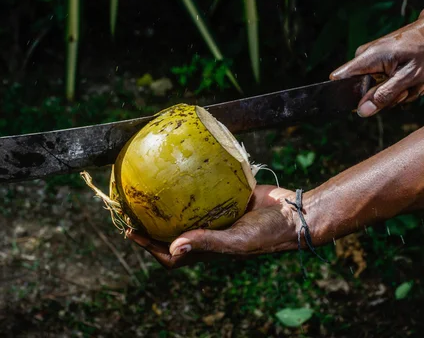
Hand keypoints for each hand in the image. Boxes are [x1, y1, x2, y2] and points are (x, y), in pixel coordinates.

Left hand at [126, 185, 297, 268]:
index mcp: (207, 249)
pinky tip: (178, 169)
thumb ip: (207, 242)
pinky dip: (188, 185)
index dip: (148, 246)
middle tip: (131, 209)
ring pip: (184, 212)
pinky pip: (201, 192)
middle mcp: (207, 233)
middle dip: (150, 225)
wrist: (294, 213)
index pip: (170, 254)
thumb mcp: (237, 241)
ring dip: (166, 205)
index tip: (129, 231)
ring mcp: (215, 215)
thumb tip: (173, 248)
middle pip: (171, 232)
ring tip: (148, 190)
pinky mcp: (225, 198)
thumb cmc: (268, 234)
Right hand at [329, 13, 423, 116]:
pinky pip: (384, 83)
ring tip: (416, 83)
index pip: (338, 79)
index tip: (369, 102)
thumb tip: (362, 111)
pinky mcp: (382, 62)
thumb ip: (384, 95)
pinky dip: (401, 86)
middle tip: (406, 90)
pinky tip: (415, 80)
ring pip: (376, 89)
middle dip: (386, 97)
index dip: (347, 96)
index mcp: (367, 58)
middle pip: (361, 91)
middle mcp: (366, 58)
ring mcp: (374, 60)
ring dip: (398, 93)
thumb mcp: (409, 77)